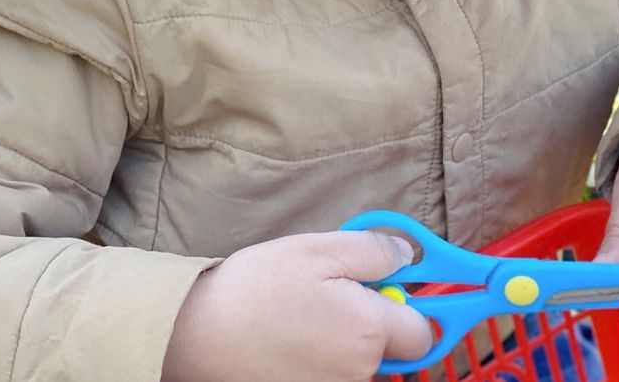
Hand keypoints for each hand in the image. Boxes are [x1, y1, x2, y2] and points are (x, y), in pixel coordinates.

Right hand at [162, 230, 433, 381]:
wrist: (196, 335)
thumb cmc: (256, 289)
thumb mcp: (318, 249)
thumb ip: (373, 251)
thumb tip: (407, 256)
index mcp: (369, 330)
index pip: (422, 333)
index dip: (407, 311)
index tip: (385, 296)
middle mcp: (360, 372)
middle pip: (389, 353)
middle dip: (371, 329)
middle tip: (329, 302)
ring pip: (358, 368)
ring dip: (341, 347)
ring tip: (299, 321)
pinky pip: (329, 379)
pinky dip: (317, 364)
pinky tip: (288, 344)